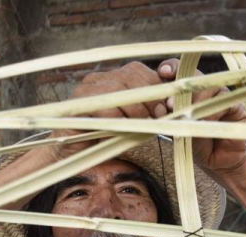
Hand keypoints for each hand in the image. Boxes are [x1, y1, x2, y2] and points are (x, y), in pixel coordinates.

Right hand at [45, 62, 168, 161]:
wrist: (77, 158)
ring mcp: (84, 90)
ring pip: (117, 87)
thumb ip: (150, 109)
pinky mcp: (75, 105)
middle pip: (130, 74)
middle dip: (150, 95)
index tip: (169, 103)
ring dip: (136, 107)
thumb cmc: (108, 139)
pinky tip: (125, 127)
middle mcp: (98, 79)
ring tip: (145, 123)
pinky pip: (101, 104)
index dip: (156, 82)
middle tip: (161, 114)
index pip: (138, 69)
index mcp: (112, 78)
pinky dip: (117, 115)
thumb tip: (170, 104)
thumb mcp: (135, 122)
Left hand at [157, 58, 245, 177]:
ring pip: (208, 87)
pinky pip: (224, 102)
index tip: (163, 72)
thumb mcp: (179, 130)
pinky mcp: (235, 106)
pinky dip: (212, 113)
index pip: (179, 71)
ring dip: (195, 100)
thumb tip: (164, 106)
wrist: (217, 162)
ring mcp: (220, 96)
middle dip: (181, 87)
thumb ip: (173, 116)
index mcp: (187, 90)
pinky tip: (204, 123)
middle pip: (193, 76)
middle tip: (170, 103)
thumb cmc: (195, 144)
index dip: (172, 67)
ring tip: (184, 115)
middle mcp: (204, 89)